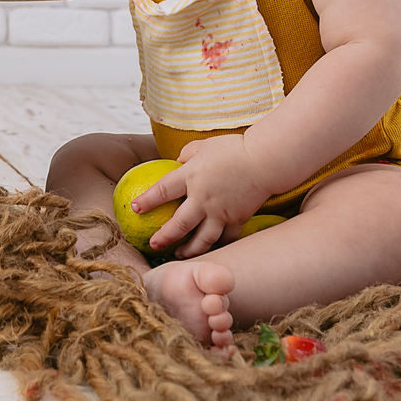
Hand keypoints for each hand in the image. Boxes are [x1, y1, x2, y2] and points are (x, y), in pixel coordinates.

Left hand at [129, 134, 272, 258]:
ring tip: (180, 255)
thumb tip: (179, 161)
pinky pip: (226, 238)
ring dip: (190, 250)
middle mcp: (203, 197)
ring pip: (202, 239)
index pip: (162, 190)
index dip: (147, 201)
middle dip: (164, 237)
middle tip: (154, 245)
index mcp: (191, 175)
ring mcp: (221, 211)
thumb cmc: (234, 148)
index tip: (135, 208)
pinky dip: (218, 246)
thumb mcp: (204, 146)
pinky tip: (211, 251)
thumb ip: (188, 154)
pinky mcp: (238, 219)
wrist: (265, 160)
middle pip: (179, 224)